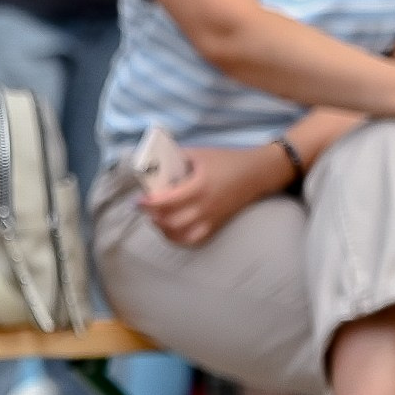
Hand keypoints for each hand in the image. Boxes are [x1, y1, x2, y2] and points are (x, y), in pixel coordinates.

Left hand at [140, 143, 289, 247]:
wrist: (256, 174)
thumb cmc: (227, 161)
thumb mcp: (199, 154)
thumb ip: (176, 158)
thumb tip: (153, 162)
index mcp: (199, 187)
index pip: (167, 202)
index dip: (149, 203)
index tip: (138, 200)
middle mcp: (205, 207)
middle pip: (171, 222)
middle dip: (152, 216)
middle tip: (144, 207)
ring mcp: (211, 218)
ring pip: (181, 235)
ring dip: (163, 229)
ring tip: (155, 218)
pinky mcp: (216, 225)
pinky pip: (194, 240)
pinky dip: (179, 238)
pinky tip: (170, 229)